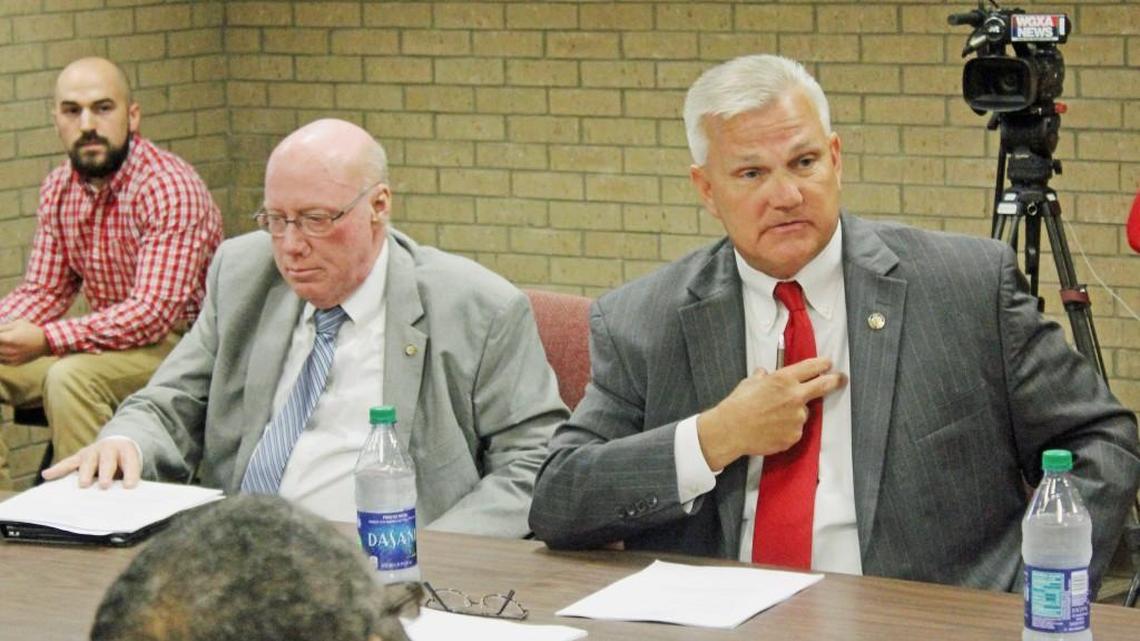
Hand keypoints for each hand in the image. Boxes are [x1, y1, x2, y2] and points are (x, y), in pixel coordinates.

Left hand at [0, 319, 48, 364]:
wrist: (46, 343)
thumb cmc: (32, 331)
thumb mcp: (17, 324)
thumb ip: (2, 328)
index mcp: (9, 339)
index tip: (0, 335)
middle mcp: (9, 350)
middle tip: (3, 339)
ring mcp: (12, 358)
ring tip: (4, 344)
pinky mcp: (15, 363)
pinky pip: (1, 361)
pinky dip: (0, 356)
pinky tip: (4, 351)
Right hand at [41, 439, 141, 488]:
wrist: (117, 444)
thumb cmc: (125, 462)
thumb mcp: (132, 467)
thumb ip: (128, 479)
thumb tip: (125, 500)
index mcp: (127, 451)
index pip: (130, 462)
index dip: (130, 474)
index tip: (129, 486)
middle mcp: (108, 449)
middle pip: (107, 460)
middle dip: (105, 473)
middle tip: (104, 485)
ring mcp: (92, 452)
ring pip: (87, 461)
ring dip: (85, 473)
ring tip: (83, 484)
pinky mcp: (79, 456)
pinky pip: (67, 463)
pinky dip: (57, 469)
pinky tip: (46, 475)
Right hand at [696, 357, 845, 470]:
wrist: (731, 430)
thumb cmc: (738, 404)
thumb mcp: (750, 382)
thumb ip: (763, 378)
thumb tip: (765, 374)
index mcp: (784, 379)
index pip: (812, 367)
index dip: (823, 364)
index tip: (828, 364)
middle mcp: (795, 397)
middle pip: (823, 386)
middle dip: (834, 381)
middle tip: (840, 379)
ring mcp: (797, 418)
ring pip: (803, 413)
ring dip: (794, 413)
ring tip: (772, 418)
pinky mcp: (795, 435)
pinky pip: (795, 430)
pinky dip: (786, 429)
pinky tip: (770, 429)